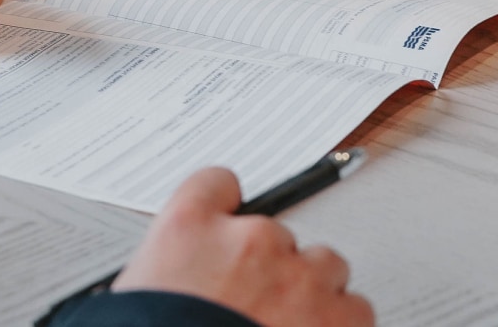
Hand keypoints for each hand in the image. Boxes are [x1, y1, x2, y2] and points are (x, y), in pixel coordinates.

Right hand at [112, 168, 373, 326]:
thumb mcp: (142, 291)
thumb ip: (175, 269)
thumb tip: (187, 280)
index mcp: (188, 228)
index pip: (216, 184)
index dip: (225, 211)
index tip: (230, 224)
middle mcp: (247, 239)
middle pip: (276, 230)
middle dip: (271, 266)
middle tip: (255, 303)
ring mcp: (295, 275)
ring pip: (324, 264)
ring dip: (311, 292)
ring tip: (289, 325)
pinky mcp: (333, 315)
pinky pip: (356, 308)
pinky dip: (341, 325)